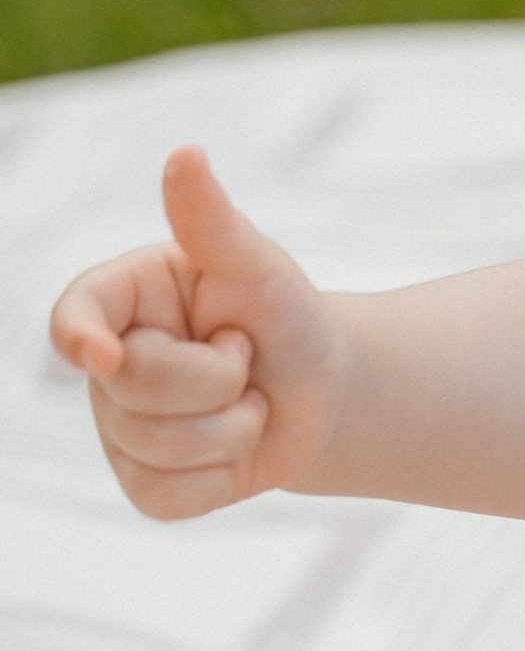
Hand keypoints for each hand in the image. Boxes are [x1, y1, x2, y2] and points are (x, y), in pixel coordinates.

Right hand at [49, 148, 343, 520]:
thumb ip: (213, 221)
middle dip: (217, 377)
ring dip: (232, 425)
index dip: (78, 337)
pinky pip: (169, 495)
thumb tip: (186, 155)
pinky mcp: (146, 486)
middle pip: (133, 389)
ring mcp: (118, 431)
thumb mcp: (258, 266)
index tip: (100, 353)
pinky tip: (235, 446)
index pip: (75, 318)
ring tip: (245, 399)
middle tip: (242, 355)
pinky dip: (222, 475)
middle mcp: (107, 366)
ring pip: (157, 445)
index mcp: (121, 300)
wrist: (322, 390)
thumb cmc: (283, 315)